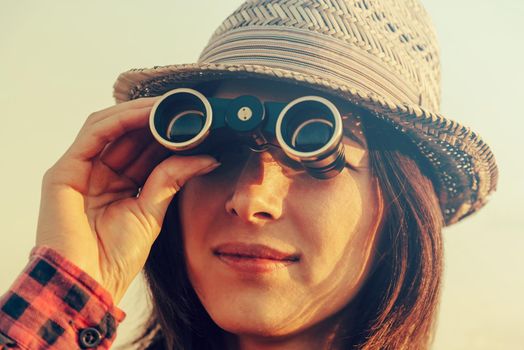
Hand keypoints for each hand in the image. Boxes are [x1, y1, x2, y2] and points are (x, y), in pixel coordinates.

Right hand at [35, 97, 219, 303]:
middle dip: (157, 120)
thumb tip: (208, 157)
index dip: (167, 133)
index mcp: (117, 185)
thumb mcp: (152, 211)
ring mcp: (79, 171)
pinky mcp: (63, 171)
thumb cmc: (115, 257)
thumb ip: (172, 179)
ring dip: (140, 113)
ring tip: (170, 106)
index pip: (142, 149)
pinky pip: (94, 135)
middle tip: (187, 107)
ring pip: (110, 127)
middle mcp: (97, 174)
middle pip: (128, 135)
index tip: (196, 121)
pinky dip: (120, 120)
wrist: (88, 284)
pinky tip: (147, 114)